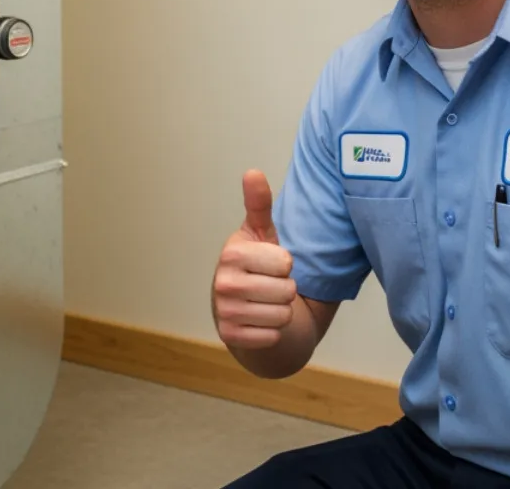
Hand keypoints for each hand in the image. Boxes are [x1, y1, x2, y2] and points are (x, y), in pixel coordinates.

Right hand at [212, 169, 298, 349]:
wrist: (242, 307)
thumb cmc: (256, 265)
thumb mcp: (261, 233)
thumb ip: (259, 204)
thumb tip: (252, 172)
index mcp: (231, 254)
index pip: (285, 263)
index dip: (286, 265)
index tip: (271, 264)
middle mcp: (223, 283)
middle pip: (286, 291)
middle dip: (286, 290)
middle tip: (270, 285)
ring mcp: (224, 312)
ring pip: (282, 315)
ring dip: (281, 311)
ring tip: (266, 302)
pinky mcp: (230, 337)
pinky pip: (272, 336)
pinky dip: (273, 332)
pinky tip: (260, 321)